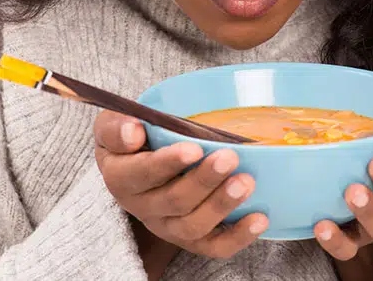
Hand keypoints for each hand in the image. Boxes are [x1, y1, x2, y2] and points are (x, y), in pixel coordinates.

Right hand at [93, 110, 269, 265]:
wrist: (139, 162)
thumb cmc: (132, 137)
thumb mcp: (113, 125)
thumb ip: (117, 127)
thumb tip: (134, 132)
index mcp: (121, 178)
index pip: (141, 174)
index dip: (167, 163)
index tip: (193, 149)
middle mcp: (143, 207)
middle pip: (173, 201)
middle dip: (204, 181)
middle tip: (229, 158)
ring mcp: (168, 226)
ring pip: (193, 227)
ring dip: (221, 205)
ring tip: (246, 183)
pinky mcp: (191, 238)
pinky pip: (213, 246)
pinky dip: (238, 237)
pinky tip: (259, 219)